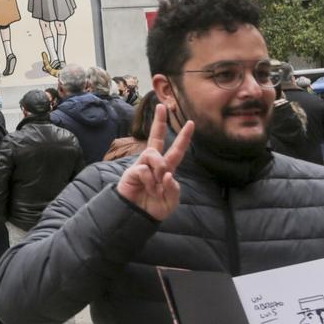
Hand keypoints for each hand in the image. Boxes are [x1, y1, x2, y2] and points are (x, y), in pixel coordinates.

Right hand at [116, 103, 190, 221]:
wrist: (137, 217)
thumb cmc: (154, 208)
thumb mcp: (171, 200)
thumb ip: (173, 187)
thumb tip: (167, 173)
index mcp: (166, 169)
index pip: (176, 150)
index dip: (184, 137)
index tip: (191, 123)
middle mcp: (153, 164)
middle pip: (156, 138)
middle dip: (159, 121)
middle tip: (161, 106)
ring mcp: (142, 166)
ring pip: (153, 154)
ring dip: (159, 168)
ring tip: (157, 185)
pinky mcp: (132, 171)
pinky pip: (144, 169)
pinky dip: (150, 181)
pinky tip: (149, 189)